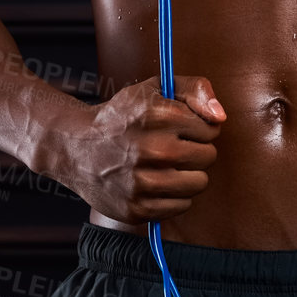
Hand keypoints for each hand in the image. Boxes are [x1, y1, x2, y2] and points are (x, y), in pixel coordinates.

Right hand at [50, 74, 225, 223]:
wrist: (76, 147)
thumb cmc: (122, 116)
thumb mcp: (153, 88)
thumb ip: (194, 89)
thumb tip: (221, 117)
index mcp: (157, 115)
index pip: (211, 129)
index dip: (198, 126)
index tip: (180, 127)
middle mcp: (151, 149)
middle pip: (208, 156)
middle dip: (195, 149)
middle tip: (171, 146)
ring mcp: (142, 182)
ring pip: (199, 183)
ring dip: (188, 174)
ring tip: (165, 165)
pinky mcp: (137, 208)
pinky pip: (182, 206)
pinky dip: (174, 196)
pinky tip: (155, 182)